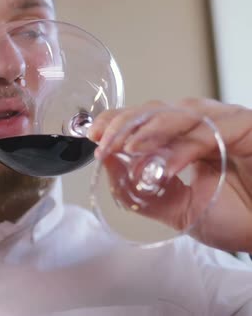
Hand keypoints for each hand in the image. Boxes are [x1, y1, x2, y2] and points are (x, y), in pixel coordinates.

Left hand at [88, 98, 251, 252]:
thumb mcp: (174, 209)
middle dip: (124, 123)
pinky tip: (163, 166)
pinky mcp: (247, 127)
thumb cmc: (235, 219)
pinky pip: (208, 132)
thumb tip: (107, 165)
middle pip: (155, 109)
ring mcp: (226, 123)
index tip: (93, 135)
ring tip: (126, 147)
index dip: (117, 122)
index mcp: (184, 140)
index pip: (143, 120)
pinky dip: (182, 149)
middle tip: (102, 141)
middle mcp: (203, 126)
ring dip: (148, 128)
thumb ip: (140, 190)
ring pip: (180, 112)